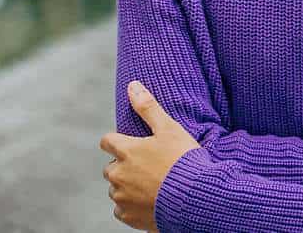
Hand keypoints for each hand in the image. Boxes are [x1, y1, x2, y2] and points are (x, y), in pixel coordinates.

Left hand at [101, 82, 200, 230]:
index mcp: (126, 151)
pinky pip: (122, 210)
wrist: (195, 197)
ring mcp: (122, 197)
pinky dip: (132, 206)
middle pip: (111, 167)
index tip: (131, 144)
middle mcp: (118, 174)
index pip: (107, 141)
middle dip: (123, 166)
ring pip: (116, 190)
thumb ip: (148, 107)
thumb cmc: (183, 160)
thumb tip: (132, 85)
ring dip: (128, 186)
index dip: (118, 141)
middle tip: (147, 166)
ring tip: (152, 185)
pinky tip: (149, 202)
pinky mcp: (128, 216)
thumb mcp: (169, 129)